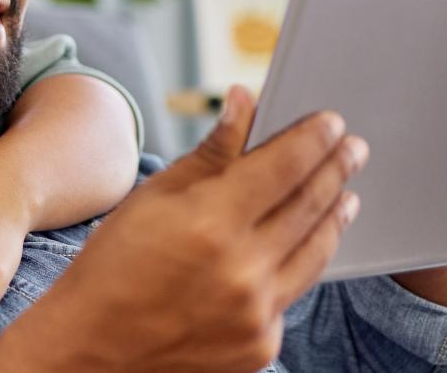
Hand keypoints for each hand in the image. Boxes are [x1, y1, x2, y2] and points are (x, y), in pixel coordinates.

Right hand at [0, 89, 367, 371]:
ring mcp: (256, 312)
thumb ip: (211, 152)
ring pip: (317, 252)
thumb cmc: (115, 265)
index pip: (285, 166)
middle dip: (336, 169)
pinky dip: (300, 264)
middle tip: (352, 148)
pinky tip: (302, 246)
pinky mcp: (261, 344)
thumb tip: (244, 101)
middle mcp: (242, 269)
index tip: (332, 122)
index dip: (314, 139)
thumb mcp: (154, 197)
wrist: (93, 346)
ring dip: (335, 216)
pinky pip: (293, 294)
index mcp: (211, 221)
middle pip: (310, 204)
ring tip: (344, 193)